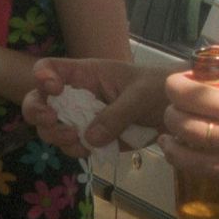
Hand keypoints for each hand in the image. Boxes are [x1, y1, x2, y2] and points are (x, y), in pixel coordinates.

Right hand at [22, 57, 166, 158]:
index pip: (49, 67)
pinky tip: (90, 151)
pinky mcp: (92, 139)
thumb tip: (89, 138)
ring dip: (55, 135)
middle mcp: (76, 95)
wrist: (180, 112)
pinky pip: (71, 146)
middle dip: (37, 112)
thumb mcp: (141, 95)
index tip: (54, 90)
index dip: (42, 76)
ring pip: (49, 127)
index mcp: (85, 75)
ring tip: (77, 140)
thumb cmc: (160, 89)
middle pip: (38, 100)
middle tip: (52, 120)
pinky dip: (74, 150)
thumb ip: (116, 114)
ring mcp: (81, 118)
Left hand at [161, 52, 218, 199]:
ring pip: (182, 125)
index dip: (203, 64)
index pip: (216, 61)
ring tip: (174, 117)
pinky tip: (170, 144)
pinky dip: (174, 152)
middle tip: (179, 93)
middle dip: (176, 88)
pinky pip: (192, 162)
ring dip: (172, 118)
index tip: (202, 71)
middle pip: (185, 92)